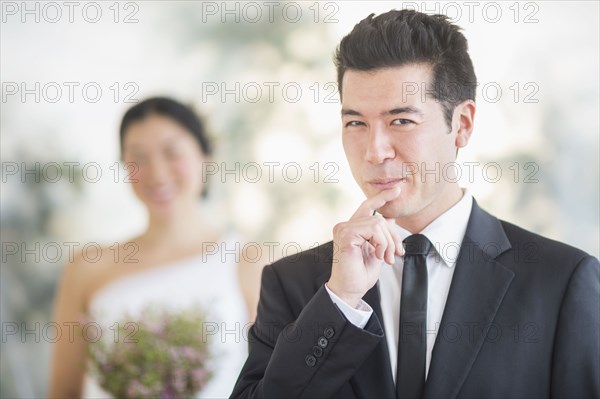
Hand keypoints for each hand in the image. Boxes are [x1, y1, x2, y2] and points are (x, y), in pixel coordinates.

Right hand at [327, 187, 403, 307]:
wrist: (349, 290)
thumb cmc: (359, 275)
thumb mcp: (377, 251)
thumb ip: (381, 235)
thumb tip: (390, 219)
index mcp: (351, 228)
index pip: (367, 206)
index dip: (382, 197)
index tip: (397, 190)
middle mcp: (345, 226)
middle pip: (379, 217)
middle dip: (393, 236)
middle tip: (396, 254)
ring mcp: (344, 229)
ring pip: (378, 223)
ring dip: (388, 243)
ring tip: (386, 258)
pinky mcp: (346, 235)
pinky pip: (374, 229)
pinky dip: (382, 243)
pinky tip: (378, 255)